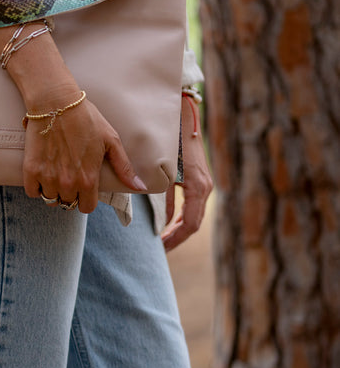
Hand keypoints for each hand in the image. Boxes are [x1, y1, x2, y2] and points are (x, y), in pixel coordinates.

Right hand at [0, 21, 146, 211]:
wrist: (56, 102)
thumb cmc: (86, 118)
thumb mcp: (111, 140)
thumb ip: (124, 167)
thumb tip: (140, 187)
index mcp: (88, 179)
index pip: (87, 207)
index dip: (87, 199)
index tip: (84, 188)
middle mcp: (68, 183)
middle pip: (67, 203)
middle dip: (70, 193)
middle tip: (69, 174)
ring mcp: (48, 177)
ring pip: (50, 199)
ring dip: (53, 190)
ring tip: (56, 172)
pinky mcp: (31, 170)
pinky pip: (32, 192)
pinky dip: (36, 186)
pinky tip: (42, 172)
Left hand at [161, 96, 212, 250]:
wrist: (183, 118)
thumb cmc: (170, 142)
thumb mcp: (164, 172)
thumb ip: (164, 197)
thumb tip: (162, 222)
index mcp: (198, 188)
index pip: (189, 224)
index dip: (175, 239)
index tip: (162, 248)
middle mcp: (206, 188)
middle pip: (194, 223)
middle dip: (177, 237)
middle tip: (161, 249)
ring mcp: (206, 184)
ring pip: (195, 215)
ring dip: (180, 229)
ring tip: (164, 240)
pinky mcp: (201, 179)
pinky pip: (193, 205)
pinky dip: (182, 216)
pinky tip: (170, 223)